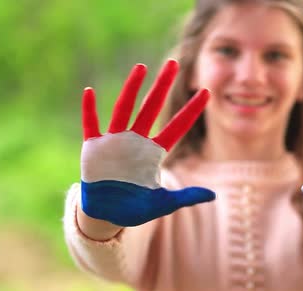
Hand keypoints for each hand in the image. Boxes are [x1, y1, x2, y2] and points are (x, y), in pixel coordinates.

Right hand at [80, 60, 214, 226]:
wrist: (107, 215)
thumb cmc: (136, 208)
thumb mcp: (163, 203)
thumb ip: (186, 197)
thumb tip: (213, 196)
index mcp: (154, 153)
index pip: (178, 126)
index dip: (192, 111)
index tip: (207, 93)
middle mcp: (137, 141)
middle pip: (152, 108)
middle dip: (162, 86)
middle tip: (174, 63)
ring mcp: (115, 142)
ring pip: (124, 109)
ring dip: (131, 89)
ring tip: (141, 67)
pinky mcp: (94, 148)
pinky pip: (91, 125)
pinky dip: (89, 110)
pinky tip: (89, 92)